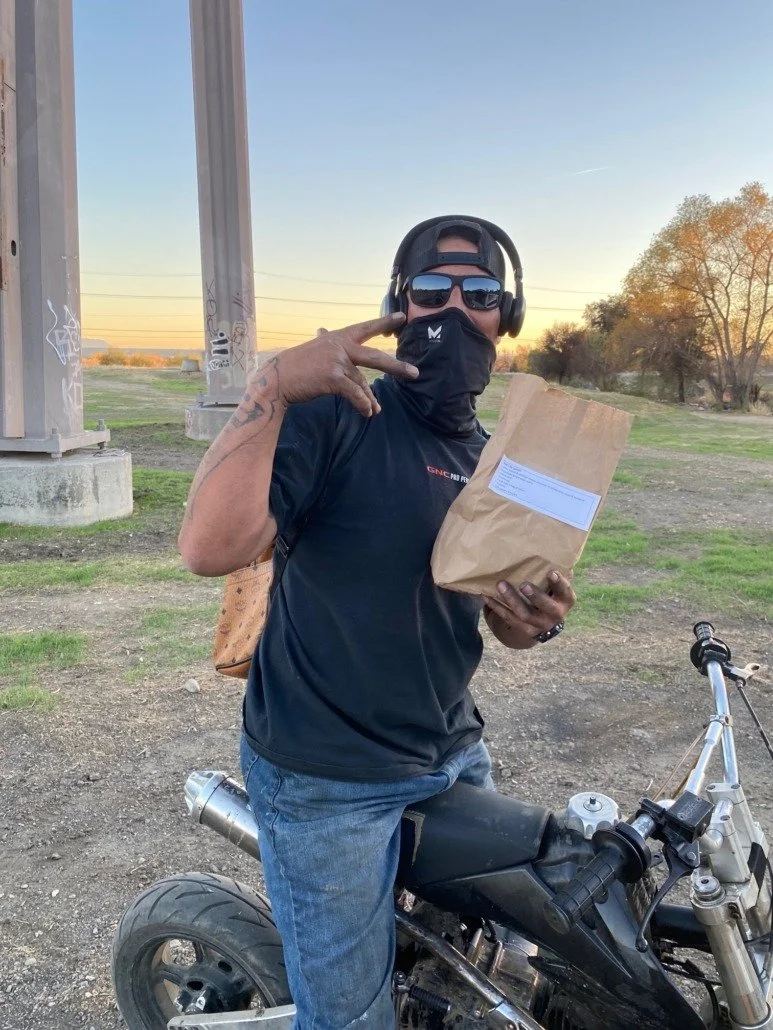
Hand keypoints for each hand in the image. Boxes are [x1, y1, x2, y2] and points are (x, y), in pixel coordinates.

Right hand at [259, 312, 416, 417]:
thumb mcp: (313, 348)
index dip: (384, 322)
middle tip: (415, 373)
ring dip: (370, 400)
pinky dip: (362, 405)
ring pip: (363, 383)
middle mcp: (340, 346)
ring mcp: (337, 361)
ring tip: (376, 410)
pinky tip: (367, 412)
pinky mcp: (334, 378)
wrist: (277, 379)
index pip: (365, 328)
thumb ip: (325, 341)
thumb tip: (323, 329)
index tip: (402, 317)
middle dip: (396, 366)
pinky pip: (355, 394)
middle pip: (376, 357)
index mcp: (338, 338)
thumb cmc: (296, 366)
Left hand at [482, 570, 575, 649]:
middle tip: (524, 585)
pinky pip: (508, 617)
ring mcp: (539, 624)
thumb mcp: (558, 587)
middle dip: (535, 596)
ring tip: (500, 585)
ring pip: (524, 614)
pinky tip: (486, 595)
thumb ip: (554, 574)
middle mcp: (555, 614)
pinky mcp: (523, 628)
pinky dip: (496, 606)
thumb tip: (546, 549)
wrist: (546, 623)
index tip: (552, 573)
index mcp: (566, 600)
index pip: (565, 591)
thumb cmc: (552, 595)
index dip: (559, 583)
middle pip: (546, 606)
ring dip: (511, 599)